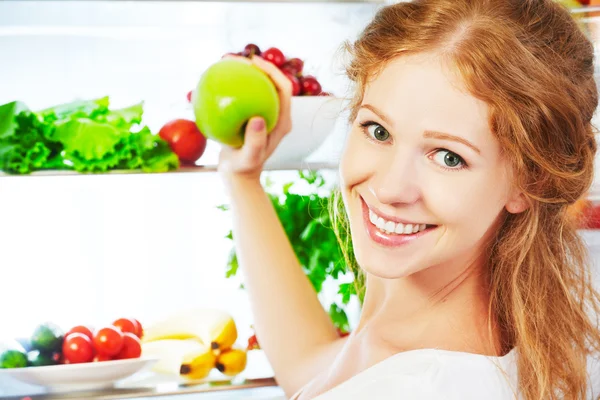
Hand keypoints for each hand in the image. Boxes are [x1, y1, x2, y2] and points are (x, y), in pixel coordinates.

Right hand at [218, 55, 292, 182]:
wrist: (238, 175)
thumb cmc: (244, 168)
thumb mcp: (249, 157)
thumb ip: (256, 141)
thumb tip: (258, 118)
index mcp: (282, 120)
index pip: (283, 88)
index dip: (272, 71)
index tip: (254, 62)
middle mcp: (275, 113)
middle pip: (270, 82)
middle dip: (257, 66)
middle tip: (236, 59)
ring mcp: (263, 114)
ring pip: (256, 87)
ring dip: (243, 73)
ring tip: (224, 63)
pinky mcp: (250, 116)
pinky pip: (242, 96)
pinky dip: (231, 86)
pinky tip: (214, 80)